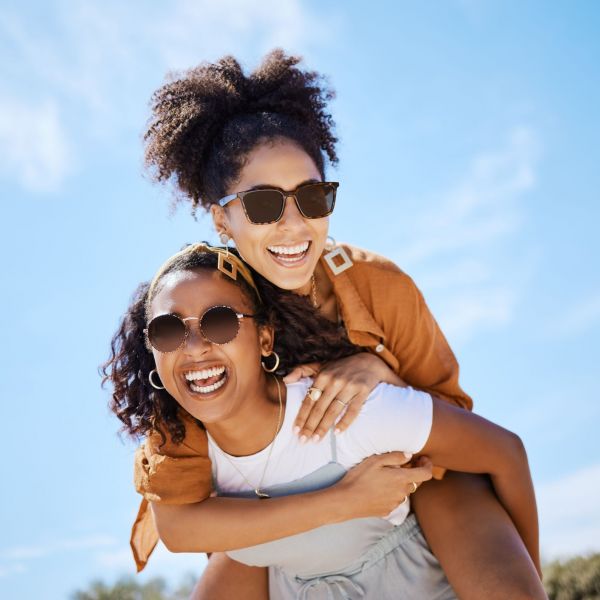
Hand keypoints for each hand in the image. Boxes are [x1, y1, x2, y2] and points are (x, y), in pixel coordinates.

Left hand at [286, 352, 405, 441]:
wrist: (369, 363)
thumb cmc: (340, 368)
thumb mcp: (321, 365)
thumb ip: (301, 370)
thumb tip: (284, 381)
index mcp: (323, 376)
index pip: (309, 400)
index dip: (301, 416)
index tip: (295, 430)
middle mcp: (335, 381)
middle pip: (319, 408)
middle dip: (310, 426)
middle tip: (303, 440)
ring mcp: (349, 386)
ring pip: (334, 411)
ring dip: (324, 427)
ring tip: (316, 440)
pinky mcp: (363, 391)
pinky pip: (353, 410)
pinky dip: (345, 422)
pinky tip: (337, 433)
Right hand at [334, 453, 432, 518]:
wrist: (346, 500)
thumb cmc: (359, 478)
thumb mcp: (375, 460)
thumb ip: (395, 457)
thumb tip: (409, 456)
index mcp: (401, 479)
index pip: (426, 474)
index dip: (427, 465)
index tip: (422, 459)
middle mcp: (402, 493)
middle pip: (416, 482)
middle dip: (413, 472)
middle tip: (403, 463)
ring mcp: (396, 503)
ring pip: (405, 491)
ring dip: (401, 482)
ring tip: (387, 475)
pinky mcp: (388, 510)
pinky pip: (396, 499)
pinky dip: (393, 491)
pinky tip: (379, 487)